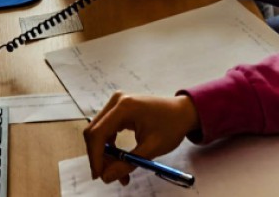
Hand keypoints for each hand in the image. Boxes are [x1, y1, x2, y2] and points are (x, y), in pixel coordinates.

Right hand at [84, 92, 199, 184]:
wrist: (184, 113)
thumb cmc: (172, 126)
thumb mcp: (151, 148)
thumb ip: (127, 163)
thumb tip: (105, 178)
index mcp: (124, 107)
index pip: (98, 133)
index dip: (95, 157)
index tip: (98, 176)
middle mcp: (117, 101)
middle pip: (95, 133)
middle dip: (100, 157)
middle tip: (109, 176)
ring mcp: (117, 103)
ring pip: (99, 134)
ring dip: (106, 155)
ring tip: (120, 173)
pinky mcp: (120, 109)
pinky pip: (107, 131)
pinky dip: (111, 147)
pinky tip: (121, 160)